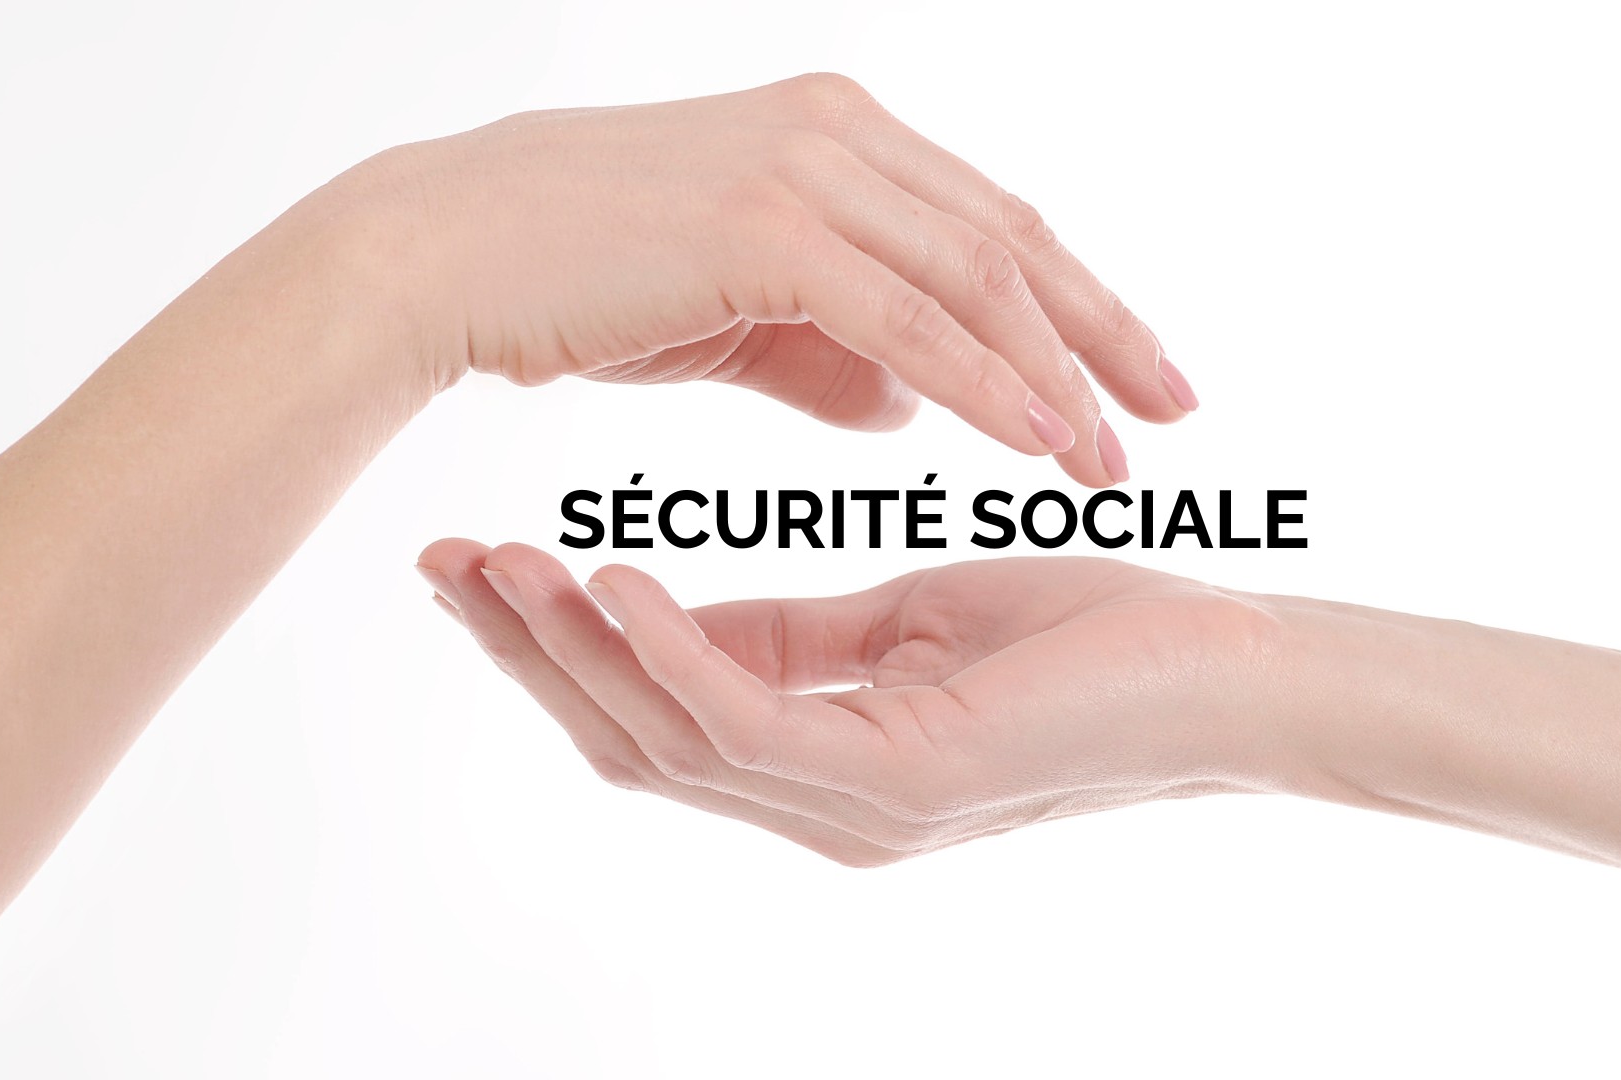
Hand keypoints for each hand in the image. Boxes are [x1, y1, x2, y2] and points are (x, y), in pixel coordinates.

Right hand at [339, 73, 1197, 485]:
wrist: (443, 255)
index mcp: (839, 136)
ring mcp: (805, 171)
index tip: (1139, 376)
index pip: (993, 224)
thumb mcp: (737, 314)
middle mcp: (839, 133)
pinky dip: (985, 382)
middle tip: (1177, 412)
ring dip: (1060, 371)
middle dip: (1105, 333)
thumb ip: (834, 350)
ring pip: (978, 275)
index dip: (1078, 302)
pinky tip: (1039, 440)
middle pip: (1016, 238)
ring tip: (1114, 458)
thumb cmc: (578, 280)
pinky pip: (909, 318)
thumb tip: (914, 403)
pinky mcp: (766, 229)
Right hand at [415, 542, 1291, 864]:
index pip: (657, 712)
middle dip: (529, 655)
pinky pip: (750, 720)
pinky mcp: (900, 782)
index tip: (485, 559)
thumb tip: (689, 614)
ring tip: (492, 564)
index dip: (562, 644)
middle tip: (439, 565)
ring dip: (571, 652)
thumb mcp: (913, 620)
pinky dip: (671, 652)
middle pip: (632, 740)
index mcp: (823, 764)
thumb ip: (802, 635)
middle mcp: (821, 805)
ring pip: (668, 737)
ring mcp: (856, 806)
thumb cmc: (1093, 638)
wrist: (1230, 668)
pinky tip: (610, 584)